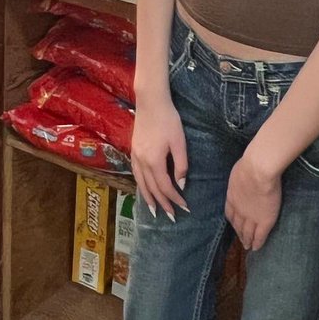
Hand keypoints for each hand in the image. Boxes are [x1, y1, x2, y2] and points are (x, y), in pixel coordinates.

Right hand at [131, 95, 189, 220]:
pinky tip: (144, 189)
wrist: (150, 102)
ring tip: (155, 211)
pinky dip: (141, 186)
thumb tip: (181, 184)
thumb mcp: (179, 142)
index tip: (185, 207)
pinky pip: (136, 175)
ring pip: (141, 184)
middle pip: (153, 189)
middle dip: (163, 204)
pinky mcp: (133, 151)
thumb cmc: (168, 120)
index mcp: (154, 161)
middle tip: (172, 217)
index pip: (166, 187)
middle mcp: (142, 162)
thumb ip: (181, 164)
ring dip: (149, 199)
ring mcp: (135, 157)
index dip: (175, 199)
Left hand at [225, 151, 281, 251]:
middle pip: (238, 225)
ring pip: (247, 232)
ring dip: (247, 240)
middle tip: (241, 240)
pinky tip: (257, 248)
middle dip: (239, 233)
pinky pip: (260, 236)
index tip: (234, 225)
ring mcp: (251, 217)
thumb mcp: (238, 172)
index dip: (233, 221)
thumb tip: (242, 175)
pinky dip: (258, 243)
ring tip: (248, 246)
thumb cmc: (249, 166)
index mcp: (232, 197)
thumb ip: (239, 179)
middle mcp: (239, 210)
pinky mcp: (264, 221)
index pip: (230, 213)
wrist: (258, 172)